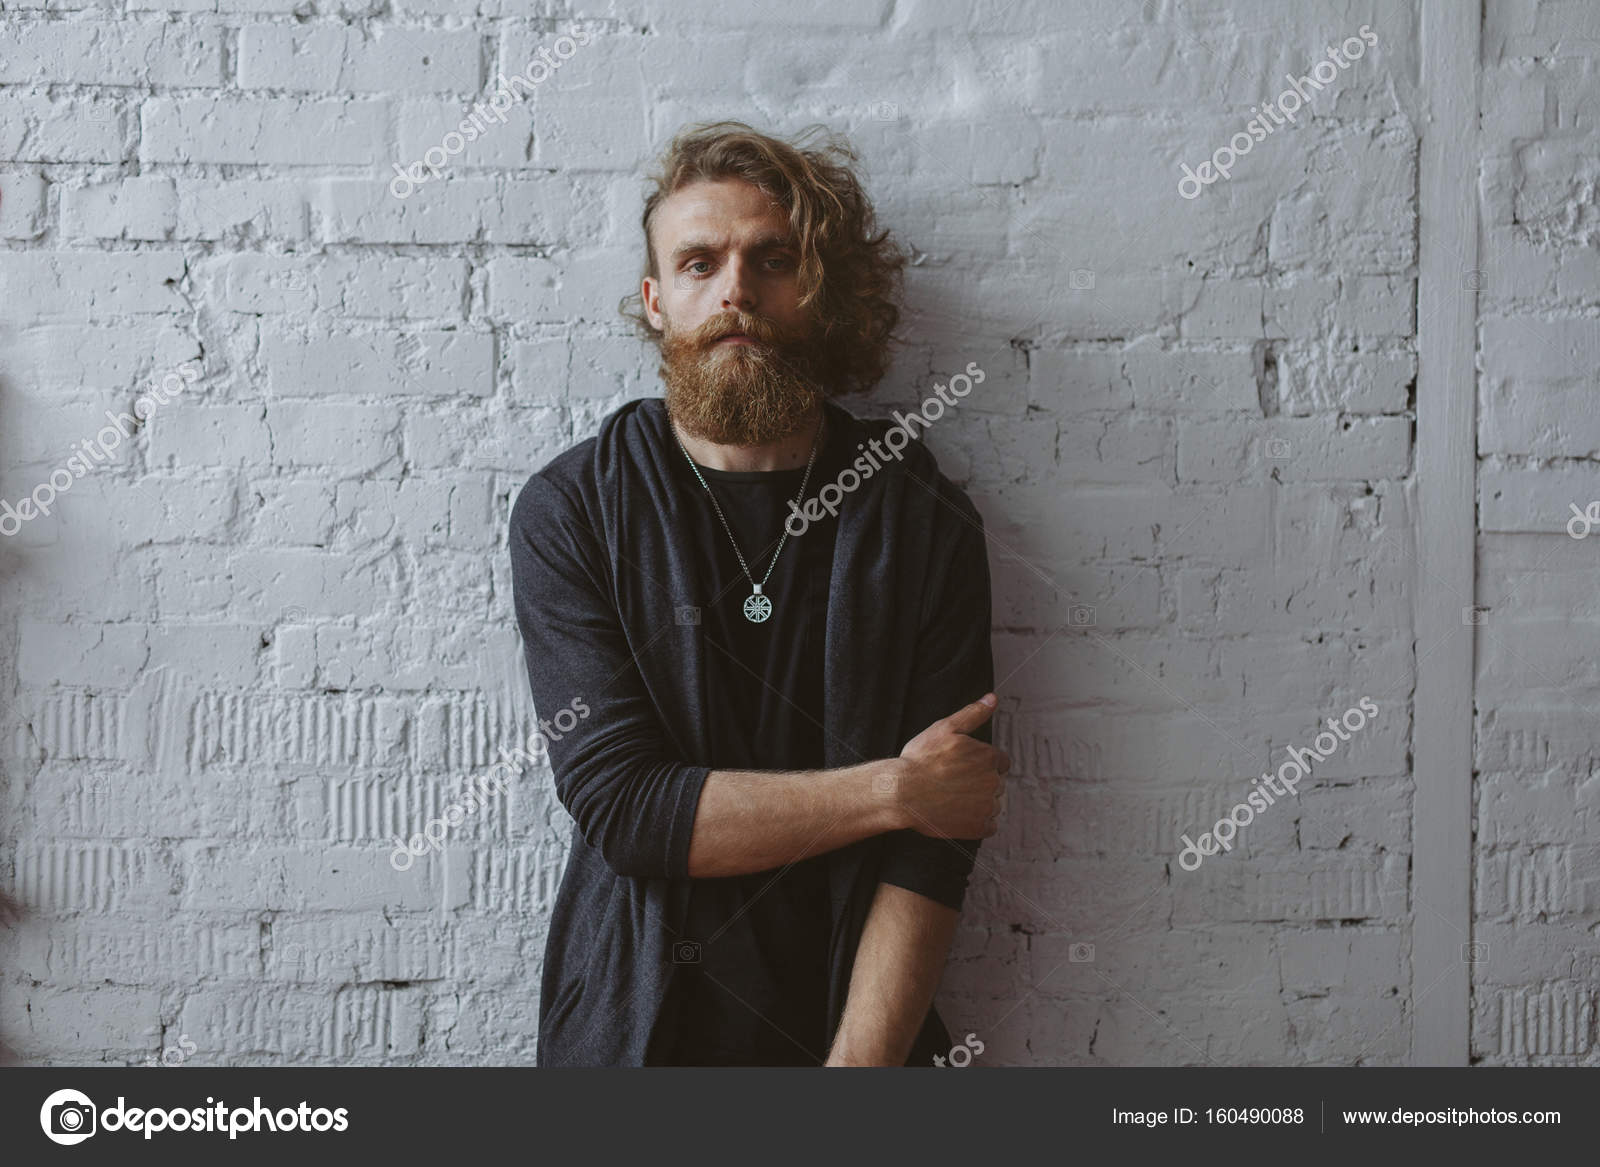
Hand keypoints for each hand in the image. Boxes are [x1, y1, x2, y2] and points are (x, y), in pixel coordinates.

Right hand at [893, 693, 1010, 837]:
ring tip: (951, 799)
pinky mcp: (979, 827)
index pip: (1000, 762)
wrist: (902, 793)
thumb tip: (992, 698)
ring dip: (977, 804)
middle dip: (978, 784)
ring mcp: (987, 806)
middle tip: (952, 783)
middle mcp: (993, 781)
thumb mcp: (945, 728)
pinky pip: (988, 826)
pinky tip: (957, 814)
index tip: (963, 769)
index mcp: (988, 757)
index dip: (981, 765)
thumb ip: (973, 714)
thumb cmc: (920, 760)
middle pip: (995, 784)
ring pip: (992, 805)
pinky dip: (976, 822)